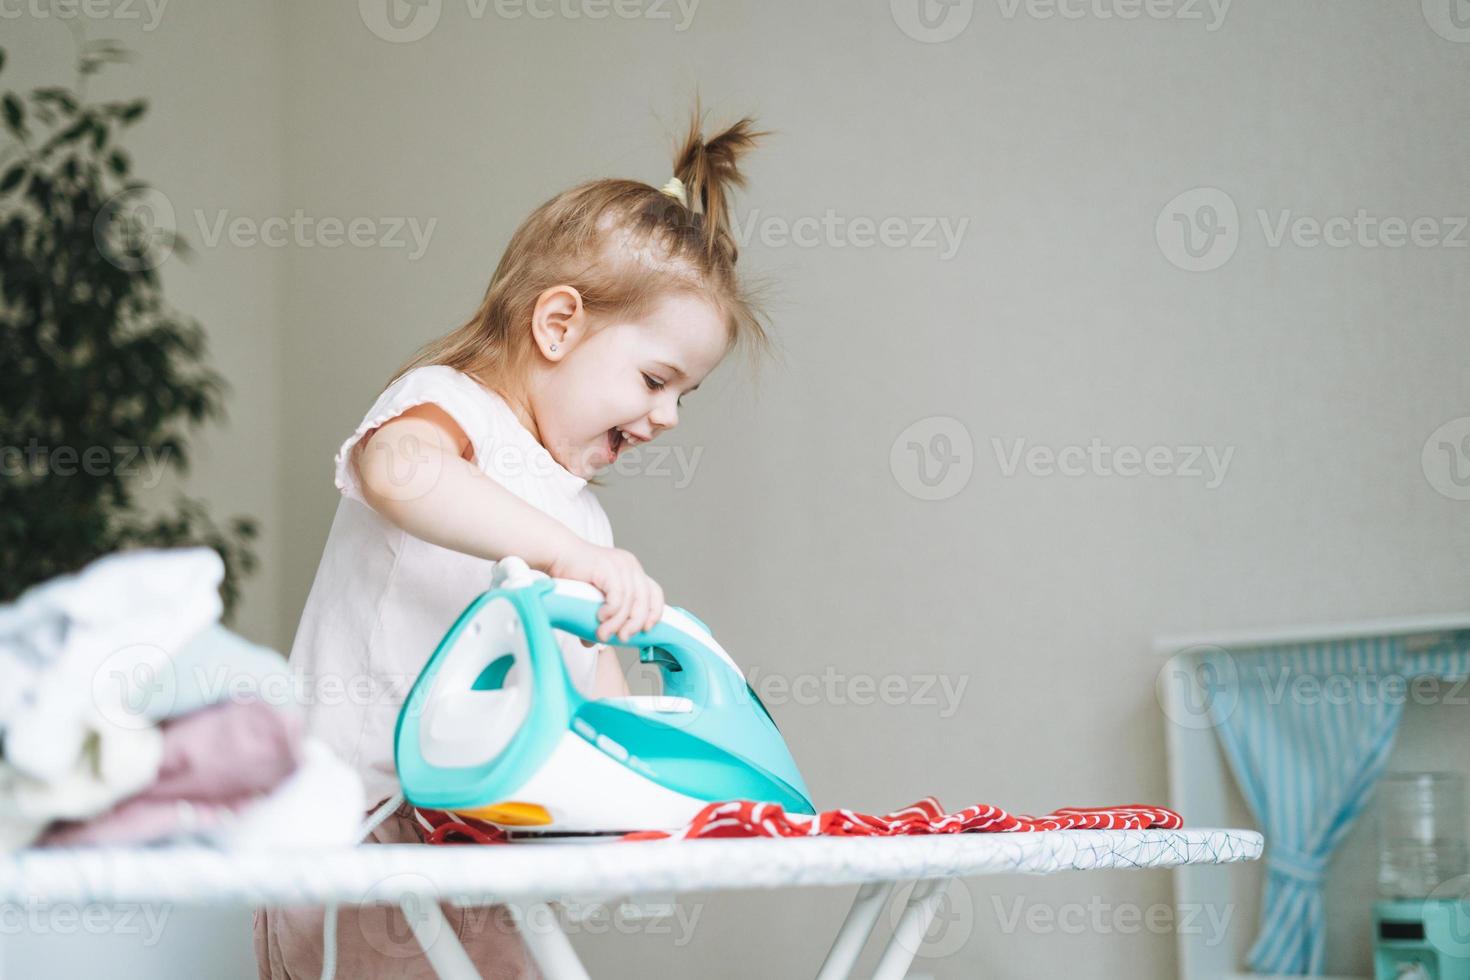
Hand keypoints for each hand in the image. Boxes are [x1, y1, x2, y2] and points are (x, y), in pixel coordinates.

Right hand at [548, 542, 664, 642]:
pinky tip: (600, 617)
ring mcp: (621, 565)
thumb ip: (597, 618)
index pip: (655, 592)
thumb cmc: (571, 575)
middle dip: (636, 623)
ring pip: (630, 601)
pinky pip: (618, 595)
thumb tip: (593, 642)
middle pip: (646, 599)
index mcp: (632, 571)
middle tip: (623, 638)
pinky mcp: (608, 567)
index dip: (654, 612)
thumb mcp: (592, 599)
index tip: (646, 630)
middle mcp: (630, 566)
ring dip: (618, 622)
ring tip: (603, 634)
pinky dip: (611, 611)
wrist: (556, 554)